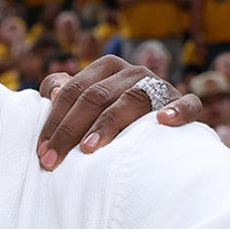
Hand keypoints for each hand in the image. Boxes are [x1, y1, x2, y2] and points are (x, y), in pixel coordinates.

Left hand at [35, 56, 200, 170]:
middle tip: (54, 161)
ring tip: (89, 148)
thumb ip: (62, 93)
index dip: (54, 121)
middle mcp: (133, 72)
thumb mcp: (85, 102)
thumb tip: (53, 93)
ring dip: (109, 123)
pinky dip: (178, 111)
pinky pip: (187, 104)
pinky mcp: (186, 103)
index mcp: (106, 68)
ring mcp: (161, 86)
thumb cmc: (110, 116)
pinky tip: (164, 121)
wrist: (160, 130)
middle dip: (70, 130)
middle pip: (96, 96)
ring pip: (132, 100)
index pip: (73, 91)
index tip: (42, 153)